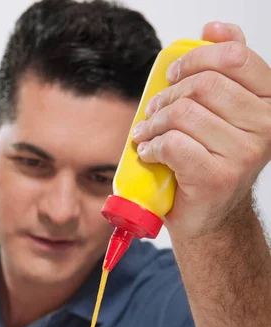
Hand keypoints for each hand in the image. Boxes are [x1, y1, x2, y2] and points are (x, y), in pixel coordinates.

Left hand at [132, 22, 270, 236]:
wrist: (211, 217)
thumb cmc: (213, 162)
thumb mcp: (226, 114)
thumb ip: (226, 72)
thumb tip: (214, 30)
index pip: (236, 57)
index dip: (197, 58)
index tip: (174, 73)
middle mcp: (266, 128)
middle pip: (203, 85)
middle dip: (168, 95)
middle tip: (154, 110)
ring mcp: (244, 155)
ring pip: (183, 114)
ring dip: (153, 123)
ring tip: (147, 134)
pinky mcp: (217, 177)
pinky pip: (172, 144)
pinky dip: (152, 146)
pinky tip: (150, 152)